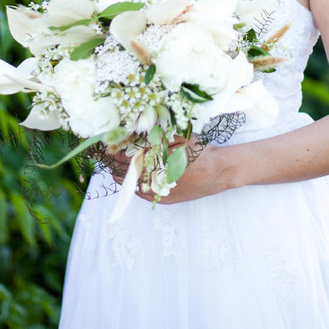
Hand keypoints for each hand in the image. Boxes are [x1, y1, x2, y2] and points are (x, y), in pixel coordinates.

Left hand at [109, 138, 228, 204]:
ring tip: (122, 163)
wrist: (217, 171)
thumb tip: (132, 129)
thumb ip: (155, 134)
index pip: (124, 160)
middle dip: (118, 162)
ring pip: (131, 185)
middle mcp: (154, 181)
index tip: (111, 144)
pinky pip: (142, 192)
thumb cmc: (198, 151)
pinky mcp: (163, 199)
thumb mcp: (177, 136)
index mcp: (154, 164)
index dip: (115, 152)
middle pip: (124, 173)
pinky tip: (136, 173)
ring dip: (126, 173)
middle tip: (114, 152)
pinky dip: (136, 182)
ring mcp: (158, 192)